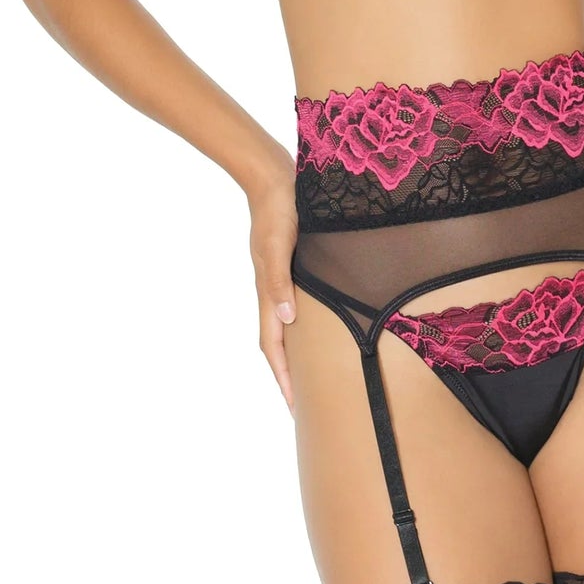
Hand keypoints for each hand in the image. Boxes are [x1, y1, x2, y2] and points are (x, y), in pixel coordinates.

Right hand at [247, 160, 300, 411]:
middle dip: (287, 375)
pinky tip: (314, 330)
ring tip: (309, 377)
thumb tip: (285, 319)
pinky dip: (300, 328)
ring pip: (284, 327)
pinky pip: (292, 307)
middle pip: (277, 343)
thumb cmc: (280, 209)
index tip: (294, 405)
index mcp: (269, 290)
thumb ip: (279, 280)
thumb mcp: (280, 244)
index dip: (283, 376)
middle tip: (304, 404)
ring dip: (293, 354)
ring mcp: (280, 280)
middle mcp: (273, 290)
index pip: (273, 344)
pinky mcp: (290, 267)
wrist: (274, 177)